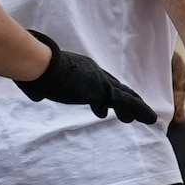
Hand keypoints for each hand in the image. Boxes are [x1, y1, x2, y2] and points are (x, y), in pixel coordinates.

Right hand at [22, 38, 159, 124]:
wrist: (39, 64)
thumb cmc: (34, 70)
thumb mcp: (39, 81)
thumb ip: (40, 88)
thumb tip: (35, 94)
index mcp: (80, 68)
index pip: (99, 81)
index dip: (108, 91)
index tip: (111, 101)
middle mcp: (93, 72)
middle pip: (115, 86)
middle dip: (127, 98)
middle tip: (136, 109)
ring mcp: (99, 81)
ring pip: (124, 95)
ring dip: (136, 107)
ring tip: (148, 118)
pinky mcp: (102, 91)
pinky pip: (126, 102)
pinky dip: (139, 110)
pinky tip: (150, 119)